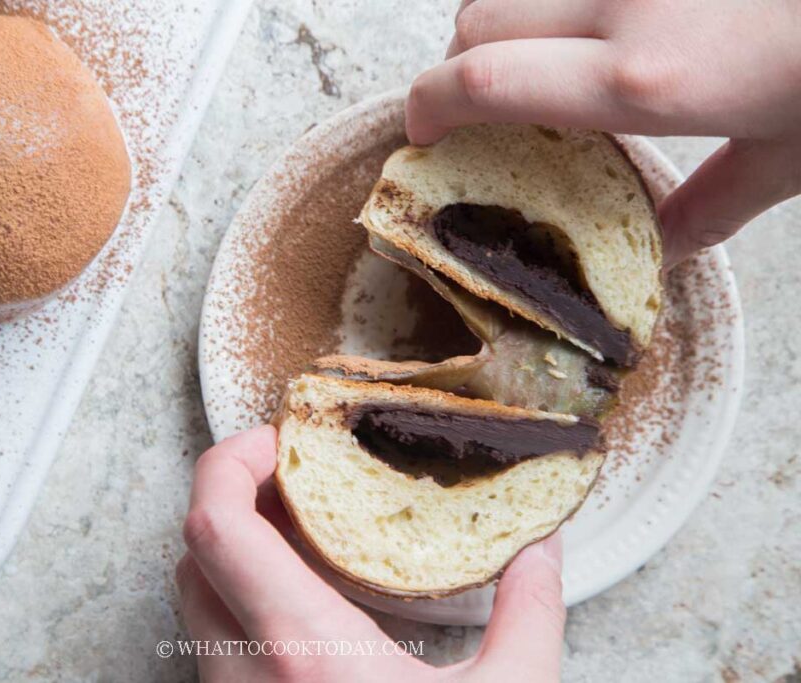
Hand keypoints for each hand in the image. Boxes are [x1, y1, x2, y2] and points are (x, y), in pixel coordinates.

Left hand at [177, 425, 566, 681]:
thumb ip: (531, 618)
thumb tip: (545, 553)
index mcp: (302, 649)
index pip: (214, 524)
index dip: (226, 462)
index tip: (276, 443)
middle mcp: (244, 676)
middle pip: (194, 548)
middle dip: (234, 496)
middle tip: (295, 480)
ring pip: (193, 597)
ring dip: (231, 547)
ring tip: (297, 529)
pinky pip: (209, 641)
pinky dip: (236, 597)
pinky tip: (298, 599)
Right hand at [406, 0, 800, 264]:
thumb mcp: (792, 153)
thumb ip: (716, 202)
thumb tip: (669, 249)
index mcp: (643, 79)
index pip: (485, 79)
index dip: (427, 105)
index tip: (419, 137)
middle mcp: (623, 5)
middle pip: (478, 20)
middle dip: (454, 67)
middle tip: (478, 112)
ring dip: (502, 28)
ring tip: (536, 67)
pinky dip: (553, 5)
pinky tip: (590, 28)